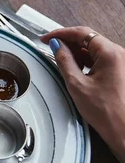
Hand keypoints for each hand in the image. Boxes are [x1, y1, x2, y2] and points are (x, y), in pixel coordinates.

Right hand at [41, 27, 124, 162]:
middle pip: (88, 39)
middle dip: (68, 42)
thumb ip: (64, 60)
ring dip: (76, 52)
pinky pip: (99, 59)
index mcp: (110, 53)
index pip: (82, 33)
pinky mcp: (120, 70)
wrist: (124, 130)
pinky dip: (85, 60)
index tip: (46, 38)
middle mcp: (119, 54)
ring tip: (60, 60)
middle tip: (49, 48)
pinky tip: (74, 69)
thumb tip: (55, 45)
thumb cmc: (106, 112)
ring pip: (93, 49)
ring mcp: (121, 62)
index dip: (60, 33)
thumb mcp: (76, 84)